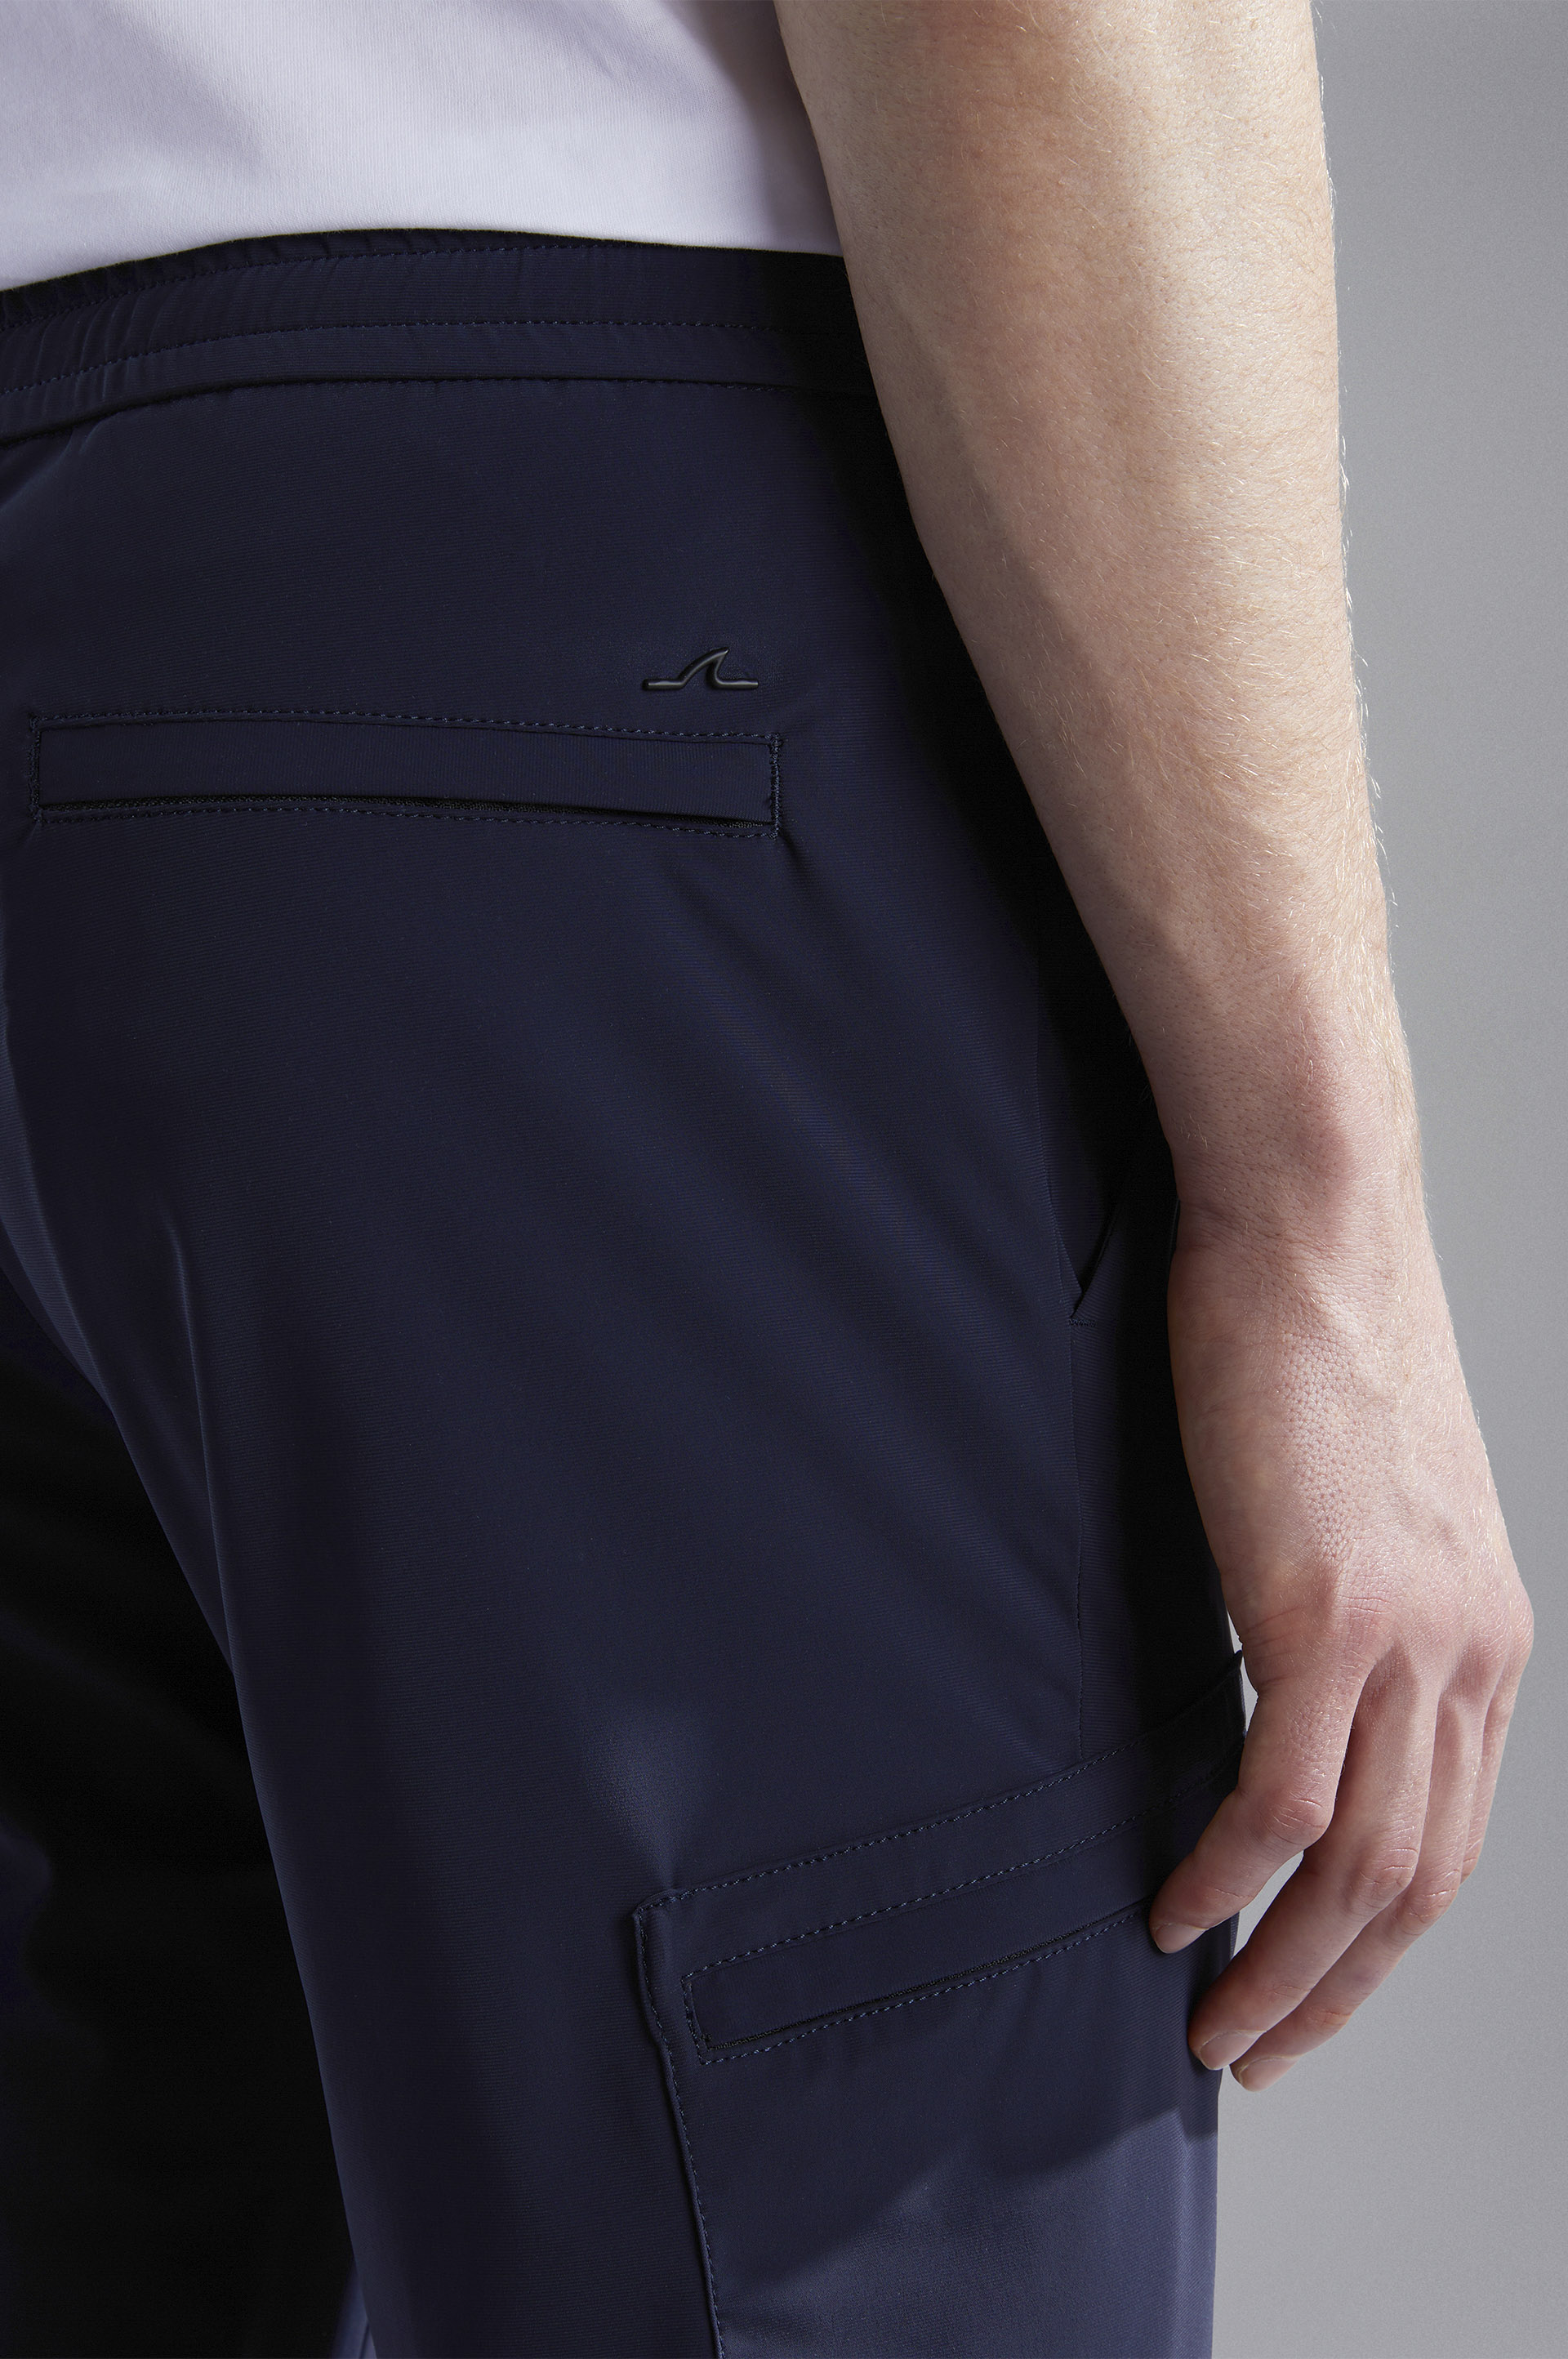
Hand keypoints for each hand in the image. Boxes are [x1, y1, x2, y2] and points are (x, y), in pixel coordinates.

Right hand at [1149, 1196, 1531, 2089]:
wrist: (1315, 1224)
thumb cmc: (1314, 1339)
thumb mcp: (1366, 1500)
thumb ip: (1350, 1603)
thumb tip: (1281, 1671)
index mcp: (1487, 1635)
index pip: (1453, 1834)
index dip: (1381, 1936)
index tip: (1310, 1985)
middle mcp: (1471, 1653)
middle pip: (1418, 1880)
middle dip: (1336, 1989)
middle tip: (1255, 2049)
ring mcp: (1409, 1637)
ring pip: (1360, 1864)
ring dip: (1285, 1966)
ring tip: (1215, 2024)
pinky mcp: (1326, 1609)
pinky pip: (1281, 1794)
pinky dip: (1230, 1875)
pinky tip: (1181, 1910)